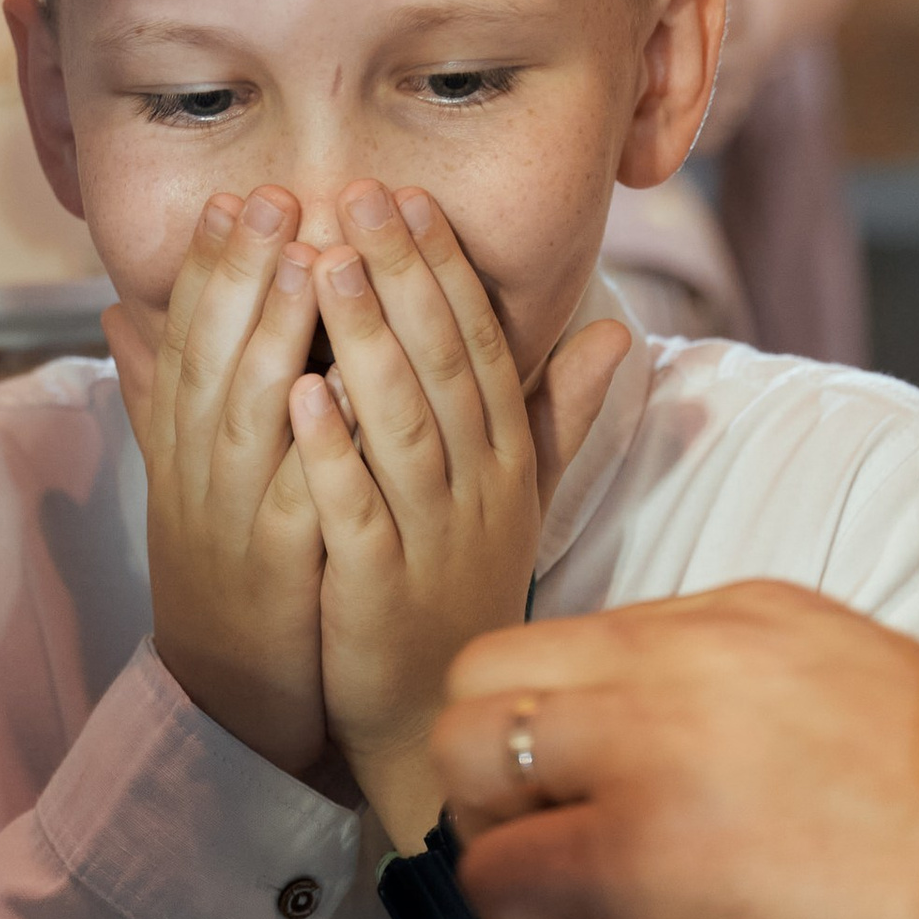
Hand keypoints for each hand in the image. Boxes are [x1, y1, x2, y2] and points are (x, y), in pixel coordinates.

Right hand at [110, 188, 328, 776]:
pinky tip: (346, 383)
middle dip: (241, 274)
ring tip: (311, 260)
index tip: (236, 196)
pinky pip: (300, 494)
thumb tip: (120, 310)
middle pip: (212, 358)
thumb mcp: (183, 477)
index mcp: (181, 448)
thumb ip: (160, 395)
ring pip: (250, 413)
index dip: (210, 267)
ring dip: (276, 334)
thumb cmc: (222, 576)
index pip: (187, 340)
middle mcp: (198, 475)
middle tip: (273, 195)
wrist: (229, 699)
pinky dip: (318, 440)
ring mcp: (235, 521)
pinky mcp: (279, 570)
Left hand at [287, 187, 627, 848]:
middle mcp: (480, 492)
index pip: (481, 345)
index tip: (406, 196)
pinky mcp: (381, 590)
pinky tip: (299, 394)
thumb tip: (619, 332)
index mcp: (507, 461)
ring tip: (322, 267)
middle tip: (357, 194)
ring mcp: (433, 540)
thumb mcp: (523, 501)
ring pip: (403, 424)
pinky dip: (331, 452)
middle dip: (400, 276)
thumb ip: (560, 415)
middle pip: (444, 366)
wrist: (439, 724)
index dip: (444, 269)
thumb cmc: (467, 600)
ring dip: (365, 341)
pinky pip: (357, 510)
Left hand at [434, 585, 918, 918]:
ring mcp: (656, 744)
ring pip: (463, 760)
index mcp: (754, 616)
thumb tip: (718, 791)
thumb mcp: (879, 715)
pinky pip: (499, 880)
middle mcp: (690, 655)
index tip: (634, 814)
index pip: (584, 644)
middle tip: (572, 863)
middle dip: (498, 779)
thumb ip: (774, 722)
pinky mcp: (639, 851)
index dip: (576, 742)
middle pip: (487, 674)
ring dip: (503, 847)